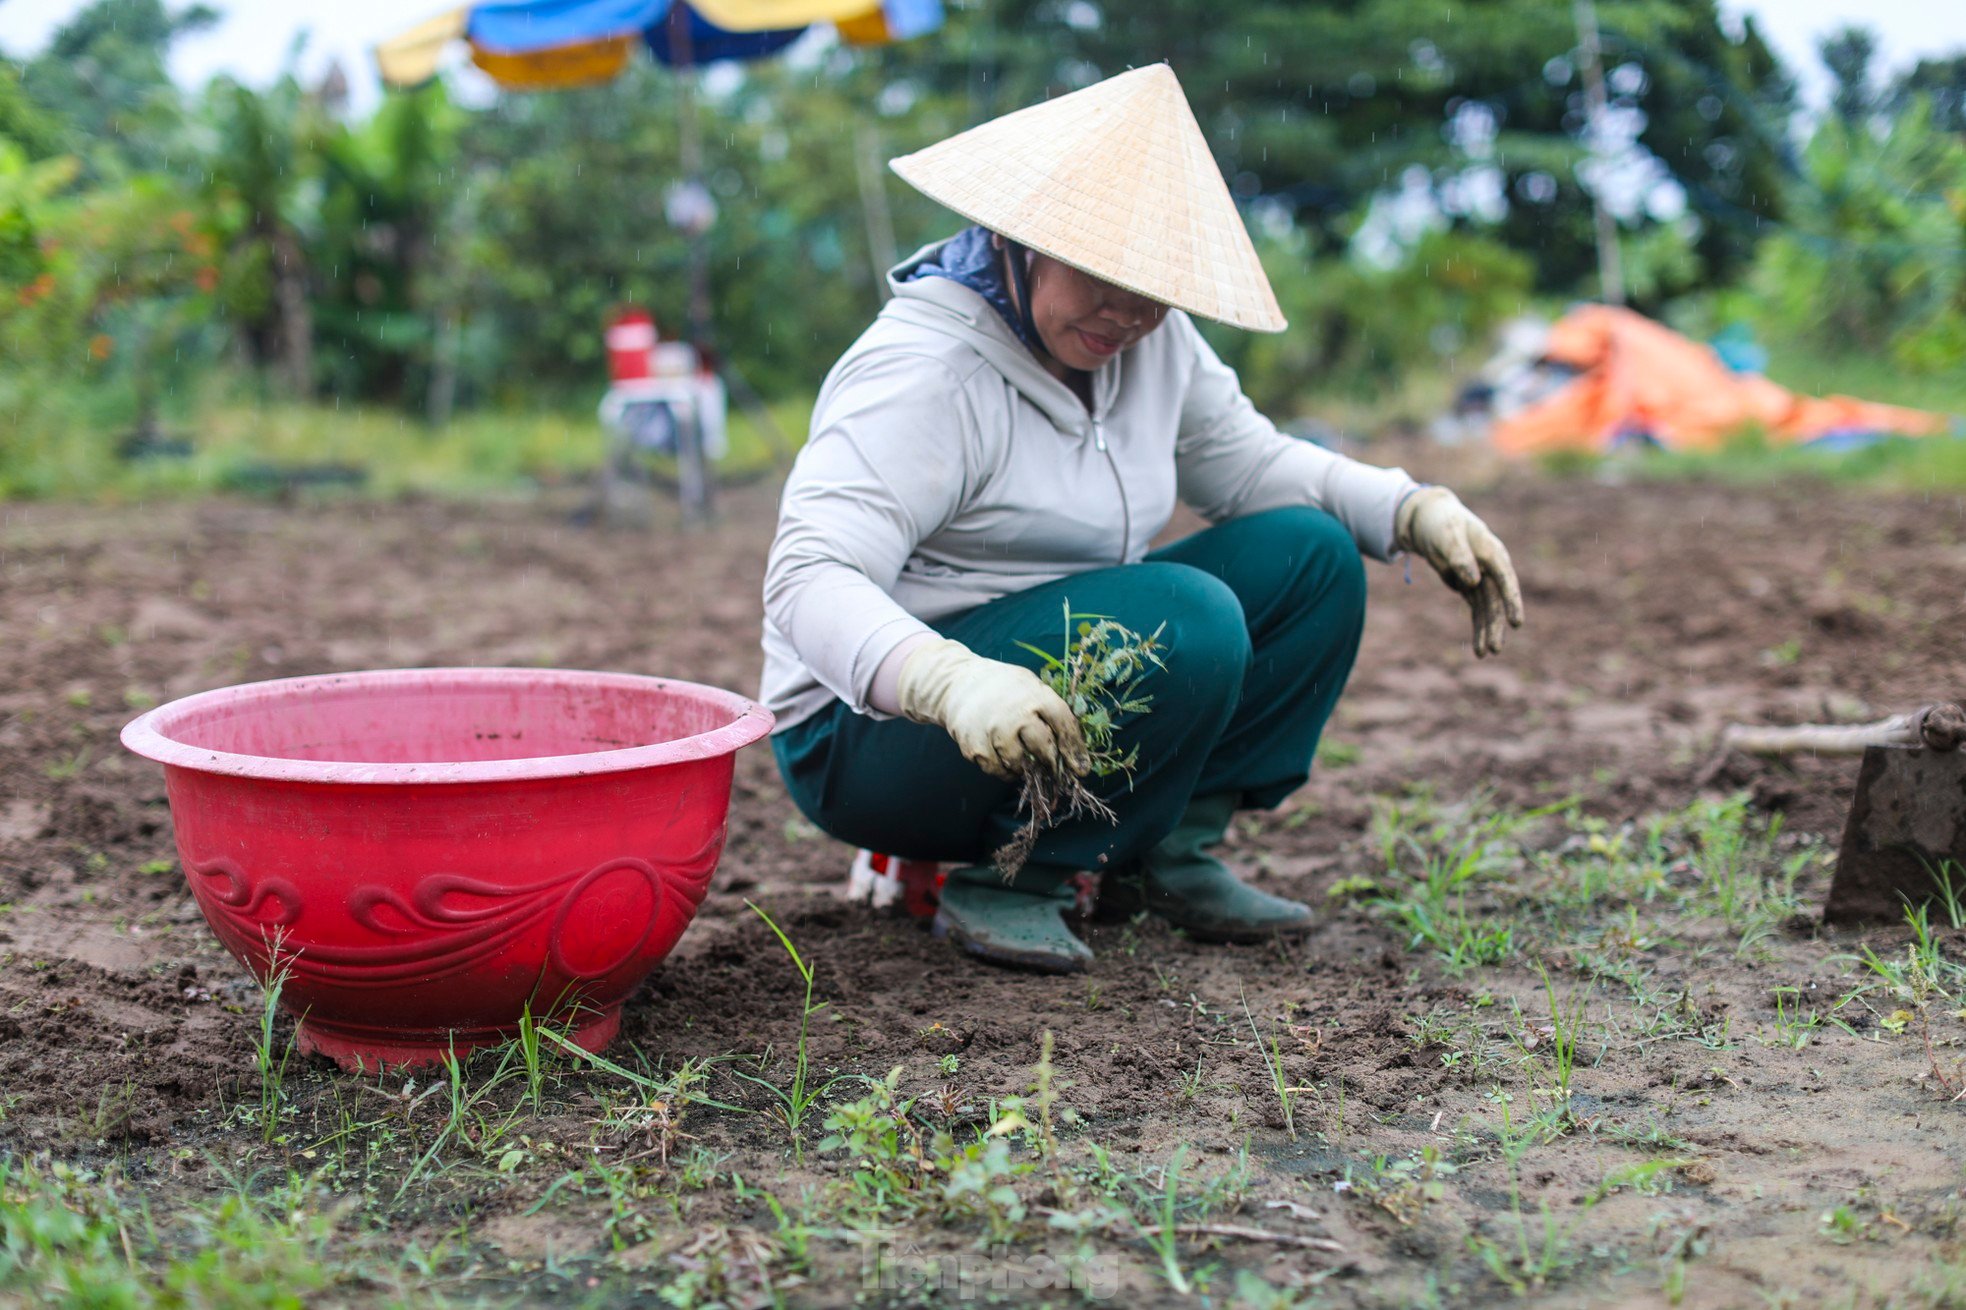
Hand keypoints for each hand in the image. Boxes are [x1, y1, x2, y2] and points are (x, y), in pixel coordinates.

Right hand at [895, 638, 1091, 780]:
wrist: (957, 683)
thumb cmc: (1003, 687)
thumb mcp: (1030, 686)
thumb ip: (1050, 710)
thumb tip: (1075, 748)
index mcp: (1035, 696)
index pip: (1064, 725)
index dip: (1075, 749)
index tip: (1081, 768)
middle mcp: (1015, 714)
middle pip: (1043, 750)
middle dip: (1051, 764)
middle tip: (1053, 770)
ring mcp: (993, 731)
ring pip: (1020, 765)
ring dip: (1026, 769)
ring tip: (1025, 761)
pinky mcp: (975, 746)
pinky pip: (997, 770)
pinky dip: (1005, 771)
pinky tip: (1006, 761)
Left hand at [1395, 486, 1524, 657]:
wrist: (1429, 520)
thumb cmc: (1440, 523)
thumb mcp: (1447, 536)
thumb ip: (1459, 557)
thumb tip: (1473, 581)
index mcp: (1491, 552)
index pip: (1505, 580)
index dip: (1512, 601)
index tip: (1516, 623)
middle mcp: (1491, 568)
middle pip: (1497, 601)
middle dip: (1495, 625)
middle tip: (1495, 649)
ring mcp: (1481, 578)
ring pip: (1487, 609)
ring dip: (1486, 631)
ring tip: (1484, 654)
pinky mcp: (1469, 587)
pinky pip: (1476, 610)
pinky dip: (1478, 627)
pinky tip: (1478, 648)